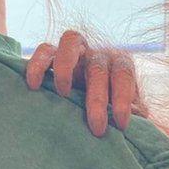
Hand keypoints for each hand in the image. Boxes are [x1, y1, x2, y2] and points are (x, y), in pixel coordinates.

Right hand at [25, 30, 143, 136]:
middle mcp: (97, 54)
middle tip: (97, 128)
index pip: (123, 74)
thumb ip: (134, 113)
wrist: (94, 100)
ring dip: (65, 67)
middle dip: (97, 99)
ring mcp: (75, 52)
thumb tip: (132, 118)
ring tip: (62, 93)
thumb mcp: (128, 112)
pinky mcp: (53, 56)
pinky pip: (44, 50)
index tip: (121, 125)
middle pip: (97, 65)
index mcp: (119, 64)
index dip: (124, 99)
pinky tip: (33, 85)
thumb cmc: (112, 109)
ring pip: (70, 40)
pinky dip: (37, 64)